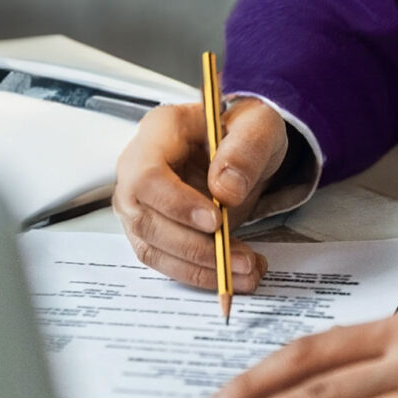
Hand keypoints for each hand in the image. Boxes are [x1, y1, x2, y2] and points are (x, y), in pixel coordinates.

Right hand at [113, 97, 286, 292]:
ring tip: (247, 270)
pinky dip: (200, 272)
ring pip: (154, 247)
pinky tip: (235, 273)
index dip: (177, 204)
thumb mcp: (259, 124)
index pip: (148, 176)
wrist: (243, 148)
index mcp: (159, 131)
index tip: (216, 221)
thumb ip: (246, 149)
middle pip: (146, 220)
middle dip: (195, 246)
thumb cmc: (244, 129)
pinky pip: (166, 260)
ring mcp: (140, 202)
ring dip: (200, 267)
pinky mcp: (153, 229)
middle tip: (241, 259)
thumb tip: (226, 192)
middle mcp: (137, 168)